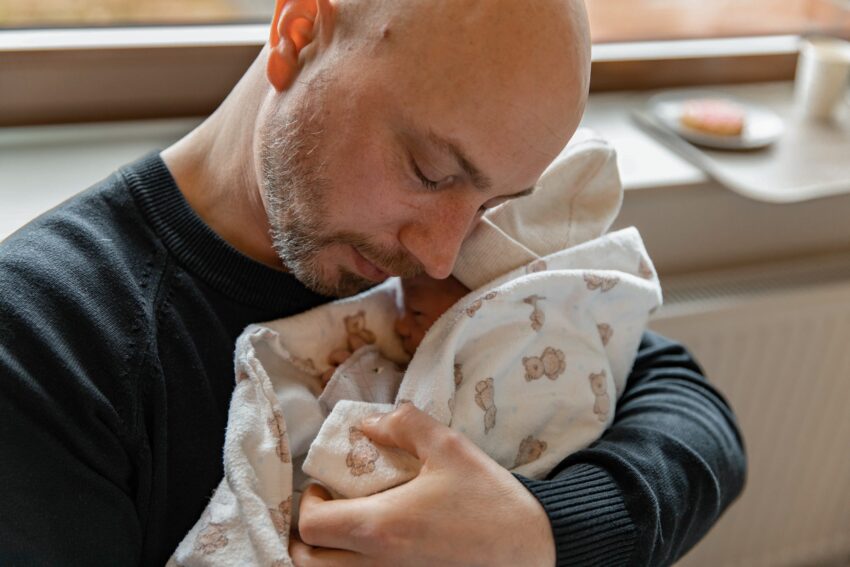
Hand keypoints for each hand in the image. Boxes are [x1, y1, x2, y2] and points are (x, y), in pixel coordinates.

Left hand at [290, 403, 555, 566]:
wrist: (533, 553)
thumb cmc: (492, 503)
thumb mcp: (451, 448)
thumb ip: (404, 425)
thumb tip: (368, 423)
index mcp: (380, 528)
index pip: (311, 526)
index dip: (309, 503)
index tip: (328, 486)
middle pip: (307, 561)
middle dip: (308, 533)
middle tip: (331, 508)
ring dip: (326, 555)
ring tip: (349, 530)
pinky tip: (376, 550)